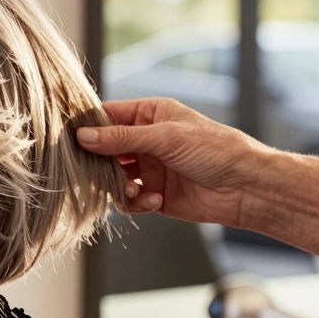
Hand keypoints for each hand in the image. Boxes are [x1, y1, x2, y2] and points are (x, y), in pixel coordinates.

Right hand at [75, 97, 266, 228]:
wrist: (248, 188)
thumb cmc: (217, 150)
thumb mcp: (166, 137)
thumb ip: (122, 138)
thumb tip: (83, 137)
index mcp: (150, 115)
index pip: (108, 115)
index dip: (88, 126)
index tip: (70, 137)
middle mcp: (146, 141)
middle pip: (104, 149)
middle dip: (100, 162)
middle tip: (97, 171)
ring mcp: (150, 168)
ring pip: (112, 177)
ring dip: (118, 185)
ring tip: (133, 189)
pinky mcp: (155, 195)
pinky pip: (129, 200)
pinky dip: (136, 202)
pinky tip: (154, 200)